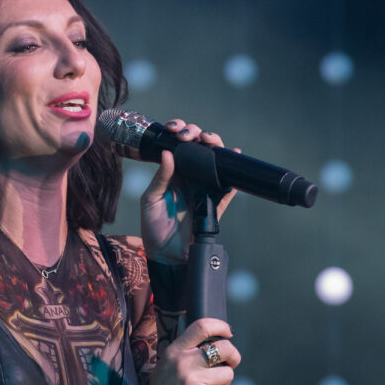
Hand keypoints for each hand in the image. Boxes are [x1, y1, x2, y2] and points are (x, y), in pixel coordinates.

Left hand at [140, 119, 239, 263]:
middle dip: (197, 134)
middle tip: (191, 136)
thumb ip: (160, 177)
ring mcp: (204, 187)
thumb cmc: (153, 227)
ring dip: (215, 146)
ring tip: (210, 141)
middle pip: (199, 147)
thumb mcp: (151, 200)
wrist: (167, 254)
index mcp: (172, 172)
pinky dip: (233, 171)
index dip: (179, 132)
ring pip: (214, 160)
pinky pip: (227, 184)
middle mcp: (189, 176)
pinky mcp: (215, 201)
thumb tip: (168, 153)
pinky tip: (234, 155)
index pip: (178, 145)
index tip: (175, 130)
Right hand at [140, 318, 240, 384]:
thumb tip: (213, 345)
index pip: (202, 326)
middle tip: (232, 363)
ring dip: (223, 382)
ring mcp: (193, 379)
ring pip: (228, 373)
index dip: (220, 326)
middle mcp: (183, 361)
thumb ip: (185, 354)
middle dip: (234, 356)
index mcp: (174, 351)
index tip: (228, 332)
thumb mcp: (166, 366)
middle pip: (224, 348)